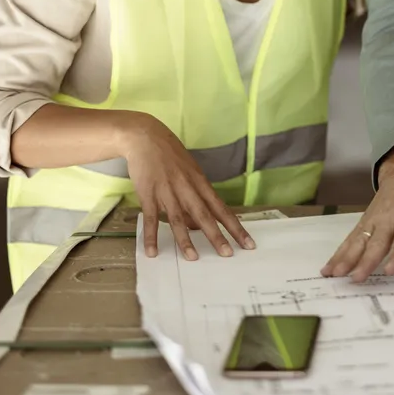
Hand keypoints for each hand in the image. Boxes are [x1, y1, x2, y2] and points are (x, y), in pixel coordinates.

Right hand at [119, 113, 254, 260]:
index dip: (235, 226)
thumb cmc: (171, 156)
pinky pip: (151, 217)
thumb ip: (196, 197)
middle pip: (204, 215)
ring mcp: (167, 191)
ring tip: (193, 257)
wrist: (146, 137)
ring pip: (179, 218)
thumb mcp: (190, 172)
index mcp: (200, 183)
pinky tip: (152, 251)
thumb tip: (199, 224)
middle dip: (217, 235)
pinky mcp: (149, 193)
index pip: (221, 208)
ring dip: (185, 239)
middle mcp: (187, 188)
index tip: (248, 242)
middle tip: (228, 254)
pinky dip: (151, 235)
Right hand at [321, 141, 393, 281]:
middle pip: (377, 242)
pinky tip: (329, 267)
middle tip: (357, 278)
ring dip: (346, 258)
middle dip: (366, 261)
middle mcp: (391, 218)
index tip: (388, 270)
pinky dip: (339, 253)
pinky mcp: (365, 221)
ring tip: (335, 274)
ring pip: (359, 241)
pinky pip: (351, 239)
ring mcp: (375, 219)